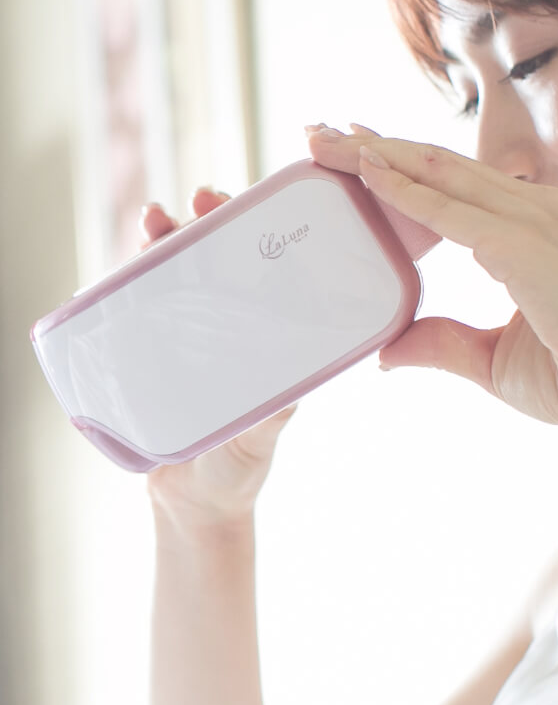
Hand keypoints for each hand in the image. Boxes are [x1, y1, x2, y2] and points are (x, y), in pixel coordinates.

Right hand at [138, 189, 297, 539]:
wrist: (193, 506)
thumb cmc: (239, 465)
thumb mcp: (264, 432)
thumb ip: (276, 409)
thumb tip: (297, 384)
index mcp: (260, 335)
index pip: (260, 270)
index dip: (255, 232)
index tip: (250, 207)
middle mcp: (223, 327)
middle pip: (215, 258)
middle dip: (205, 221)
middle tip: (202, 198)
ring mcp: (182, 336)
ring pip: (171, 274)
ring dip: (162, 240)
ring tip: (153, 218)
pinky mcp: (146, 353)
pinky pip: (132, 310)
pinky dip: (122, 285)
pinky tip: (113, 267)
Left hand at [306, 125, 557, 426]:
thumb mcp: (487, 359)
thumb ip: (440, 343)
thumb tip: (388, 350)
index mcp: (531, 227)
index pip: (453, 183)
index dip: (400, 164)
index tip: (351, 153)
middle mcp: (534, 211)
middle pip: (439, 166)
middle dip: (376, 146)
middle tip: (319, 133)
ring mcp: (533, 223)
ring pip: (441, 175)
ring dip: (381, 156)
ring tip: (329, 142)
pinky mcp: (526, 246)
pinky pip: (453, 213)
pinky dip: (407, 192)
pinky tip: (369, 175)